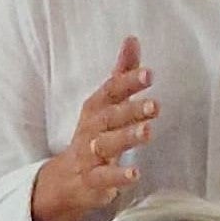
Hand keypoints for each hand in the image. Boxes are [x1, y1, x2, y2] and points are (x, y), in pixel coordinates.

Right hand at [28, 38, 157, 220]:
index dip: (128, 82)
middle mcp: (91, 129)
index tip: (148, 74)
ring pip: (106, 145)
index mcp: (96, 108)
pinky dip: (118, 177)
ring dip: (126, 138)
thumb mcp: (105, 104)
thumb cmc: (93, 135)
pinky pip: (104, 178)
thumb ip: (121, 74)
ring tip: (148, 132)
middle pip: (109, 117)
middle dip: (130, 110)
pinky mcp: (93, 181)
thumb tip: (132, 39)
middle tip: (154, 105)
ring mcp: (90, 155)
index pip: (111, 91)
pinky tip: (135, 174)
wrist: (66, 179)